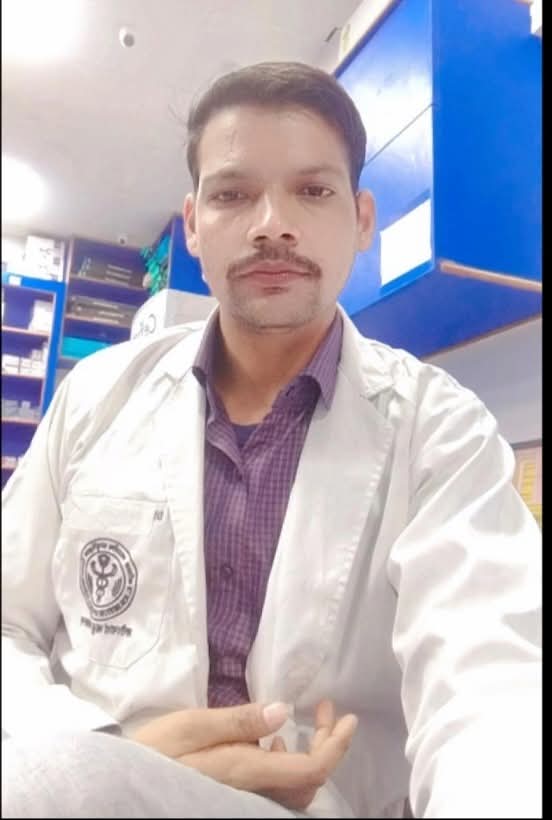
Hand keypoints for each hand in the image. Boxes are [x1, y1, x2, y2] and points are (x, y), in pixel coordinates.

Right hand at [133, 699, 356, 810]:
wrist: (123, 789)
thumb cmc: (154, 753)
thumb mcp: (191, 727)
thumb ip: (239, 721)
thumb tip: (283, 711)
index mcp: (246, 773)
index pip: (310, 769)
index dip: (336, 746)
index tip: (348, 718)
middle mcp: (252, 794)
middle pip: (309, 781)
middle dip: (326, 744)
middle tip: (326, 711)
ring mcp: (244, 801)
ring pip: (295, 788)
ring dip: (306, 754)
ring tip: (300, 724)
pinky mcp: (234, 800)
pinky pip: (275, 789)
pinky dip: (284, 764)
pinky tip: (268, 743)